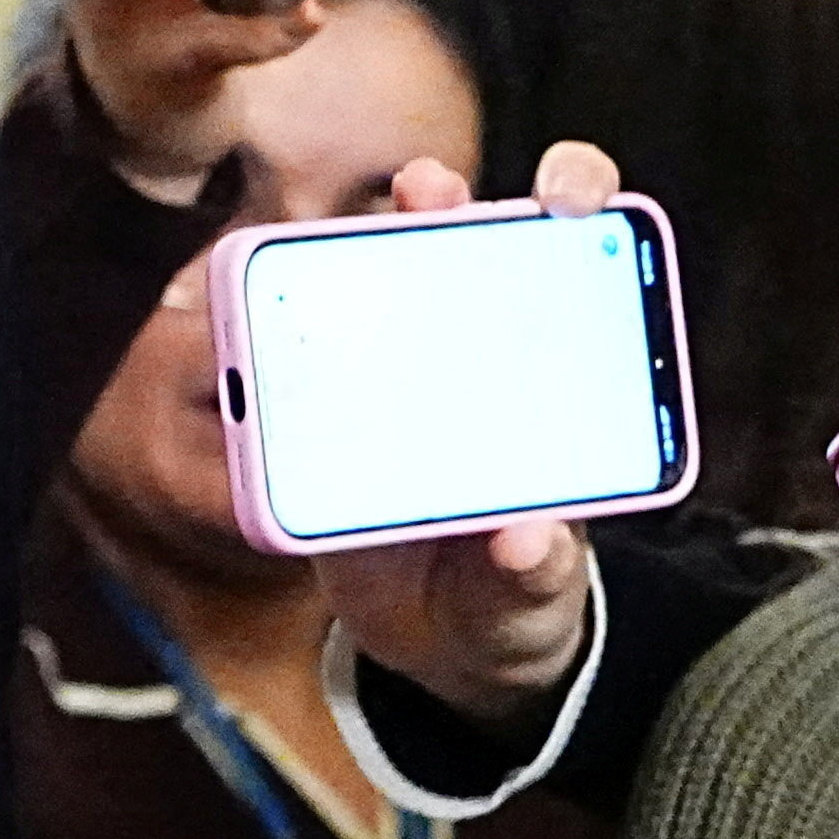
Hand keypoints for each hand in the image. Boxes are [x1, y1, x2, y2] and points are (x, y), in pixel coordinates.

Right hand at [308, 140, 624, 720]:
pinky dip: (278, 350)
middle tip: (428, 192)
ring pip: (375, 293)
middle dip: (445, 202)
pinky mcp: (330, 424)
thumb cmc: (509, 600)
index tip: (572, 204)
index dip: (581, 204)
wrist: (437, 646)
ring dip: (348, 253)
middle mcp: (477, 359)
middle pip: (462, 250)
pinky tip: (257, 341)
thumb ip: (535, 575)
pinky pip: (300, 376)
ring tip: (324, 246)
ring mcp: (397, 384)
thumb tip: (525, 540)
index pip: (581, 259)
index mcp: (558, 379)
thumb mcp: (534, 596)